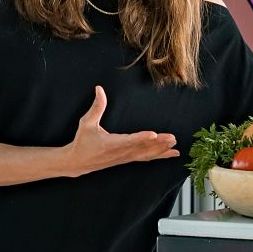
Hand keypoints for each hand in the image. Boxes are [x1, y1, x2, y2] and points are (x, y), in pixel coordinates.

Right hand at [64, 85, 179, 176]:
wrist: (77, 162)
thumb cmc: (82, 142)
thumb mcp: (86, 123)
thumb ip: (96, 107)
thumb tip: (99, 89)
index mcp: (111, 143)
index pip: (129, 140)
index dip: (141, 138)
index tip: (153, 134)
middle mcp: (121, 152)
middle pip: (142, 149)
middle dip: (158, 144)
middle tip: (172, 138)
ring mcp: (125, 157)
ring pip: (146, 155)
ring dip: (161, 151)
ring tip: (174, 146)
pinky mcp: (127, 159)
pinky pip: (145, 158)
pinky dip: (159, 156)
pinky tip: (170, 154)